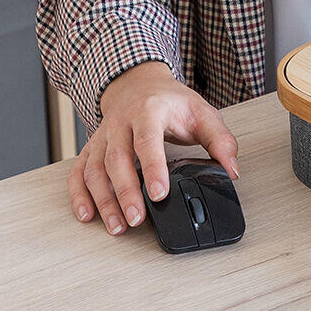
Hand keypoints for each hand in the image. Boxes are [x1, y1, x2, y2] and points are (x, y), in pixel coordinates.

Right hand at [67, 60, 239, 235]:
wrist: (140, 84)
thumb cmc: (170, 101)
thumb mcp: (202, 113)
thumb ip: (220, 141)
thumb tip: (231, 170)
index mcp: (150, 111)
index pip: (148, 141)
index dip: (152, 168)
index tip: (159, 193)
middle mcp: (121, 123)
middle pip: (117, 159)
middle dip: (125, 193)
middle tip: (137, 219)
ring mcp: (103, 136)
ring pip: (95, 170)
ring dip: (103, 200)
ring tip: (118, 226)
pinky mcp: (91, 148)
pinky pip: (78, 172)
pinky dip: (78, 195)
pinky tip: (87, 214)